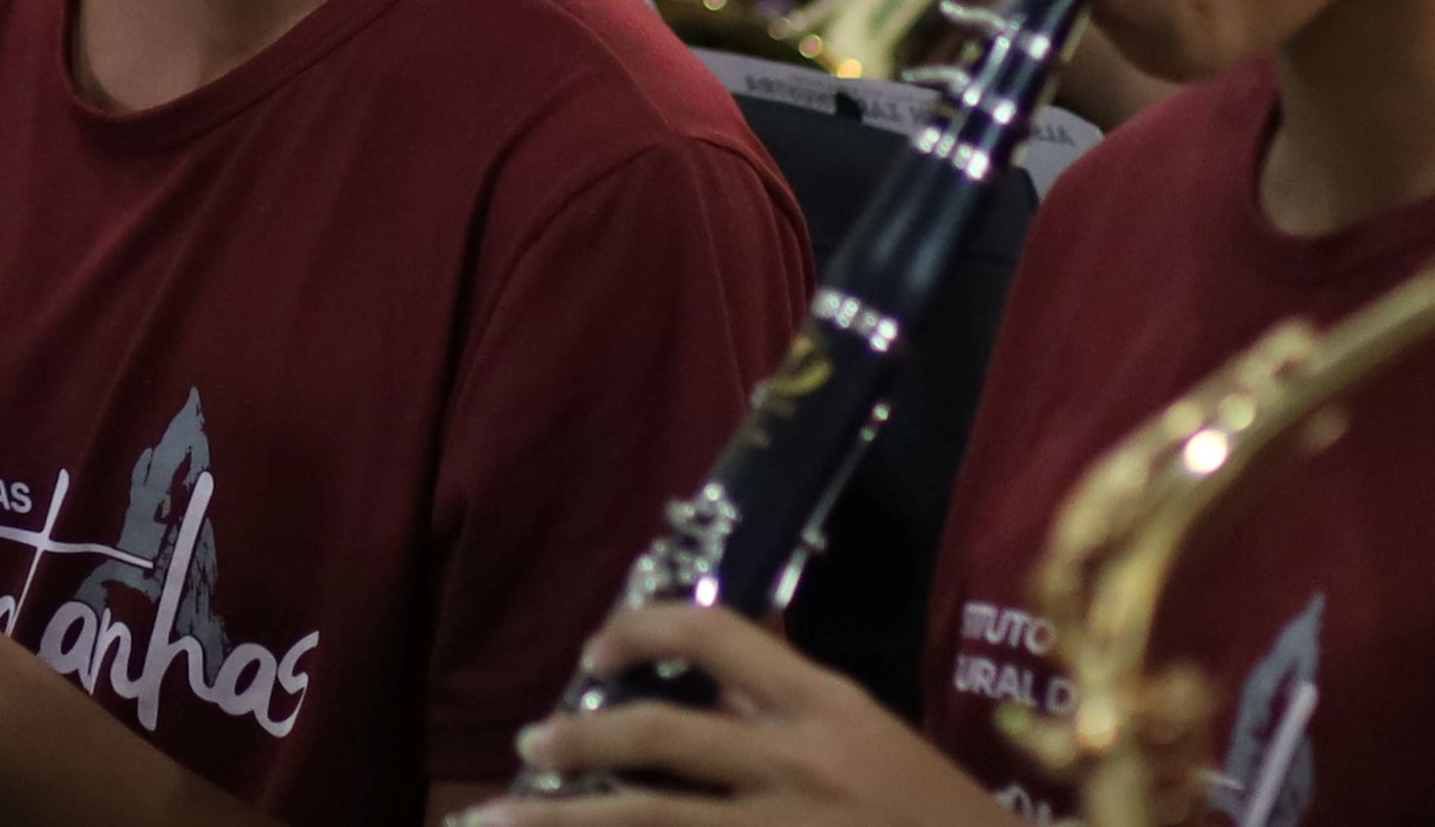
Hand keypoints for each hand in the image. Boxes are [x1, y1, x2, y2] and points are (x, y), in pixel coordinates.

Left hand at [475, 603, 991, 822]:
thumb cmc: (936, 814)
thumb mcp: (871, 735)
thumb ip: (788, 704)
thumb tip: (708, 670)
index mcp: (826, 705)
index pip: (716, 632)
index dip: (641, 627)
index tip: (596, 649)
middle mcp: (798, 763)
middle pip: (657, 734)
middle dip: (577, 739)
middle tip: (529, 747)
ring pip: (649, 818)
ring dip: (563, 818)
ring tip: (498, 817)